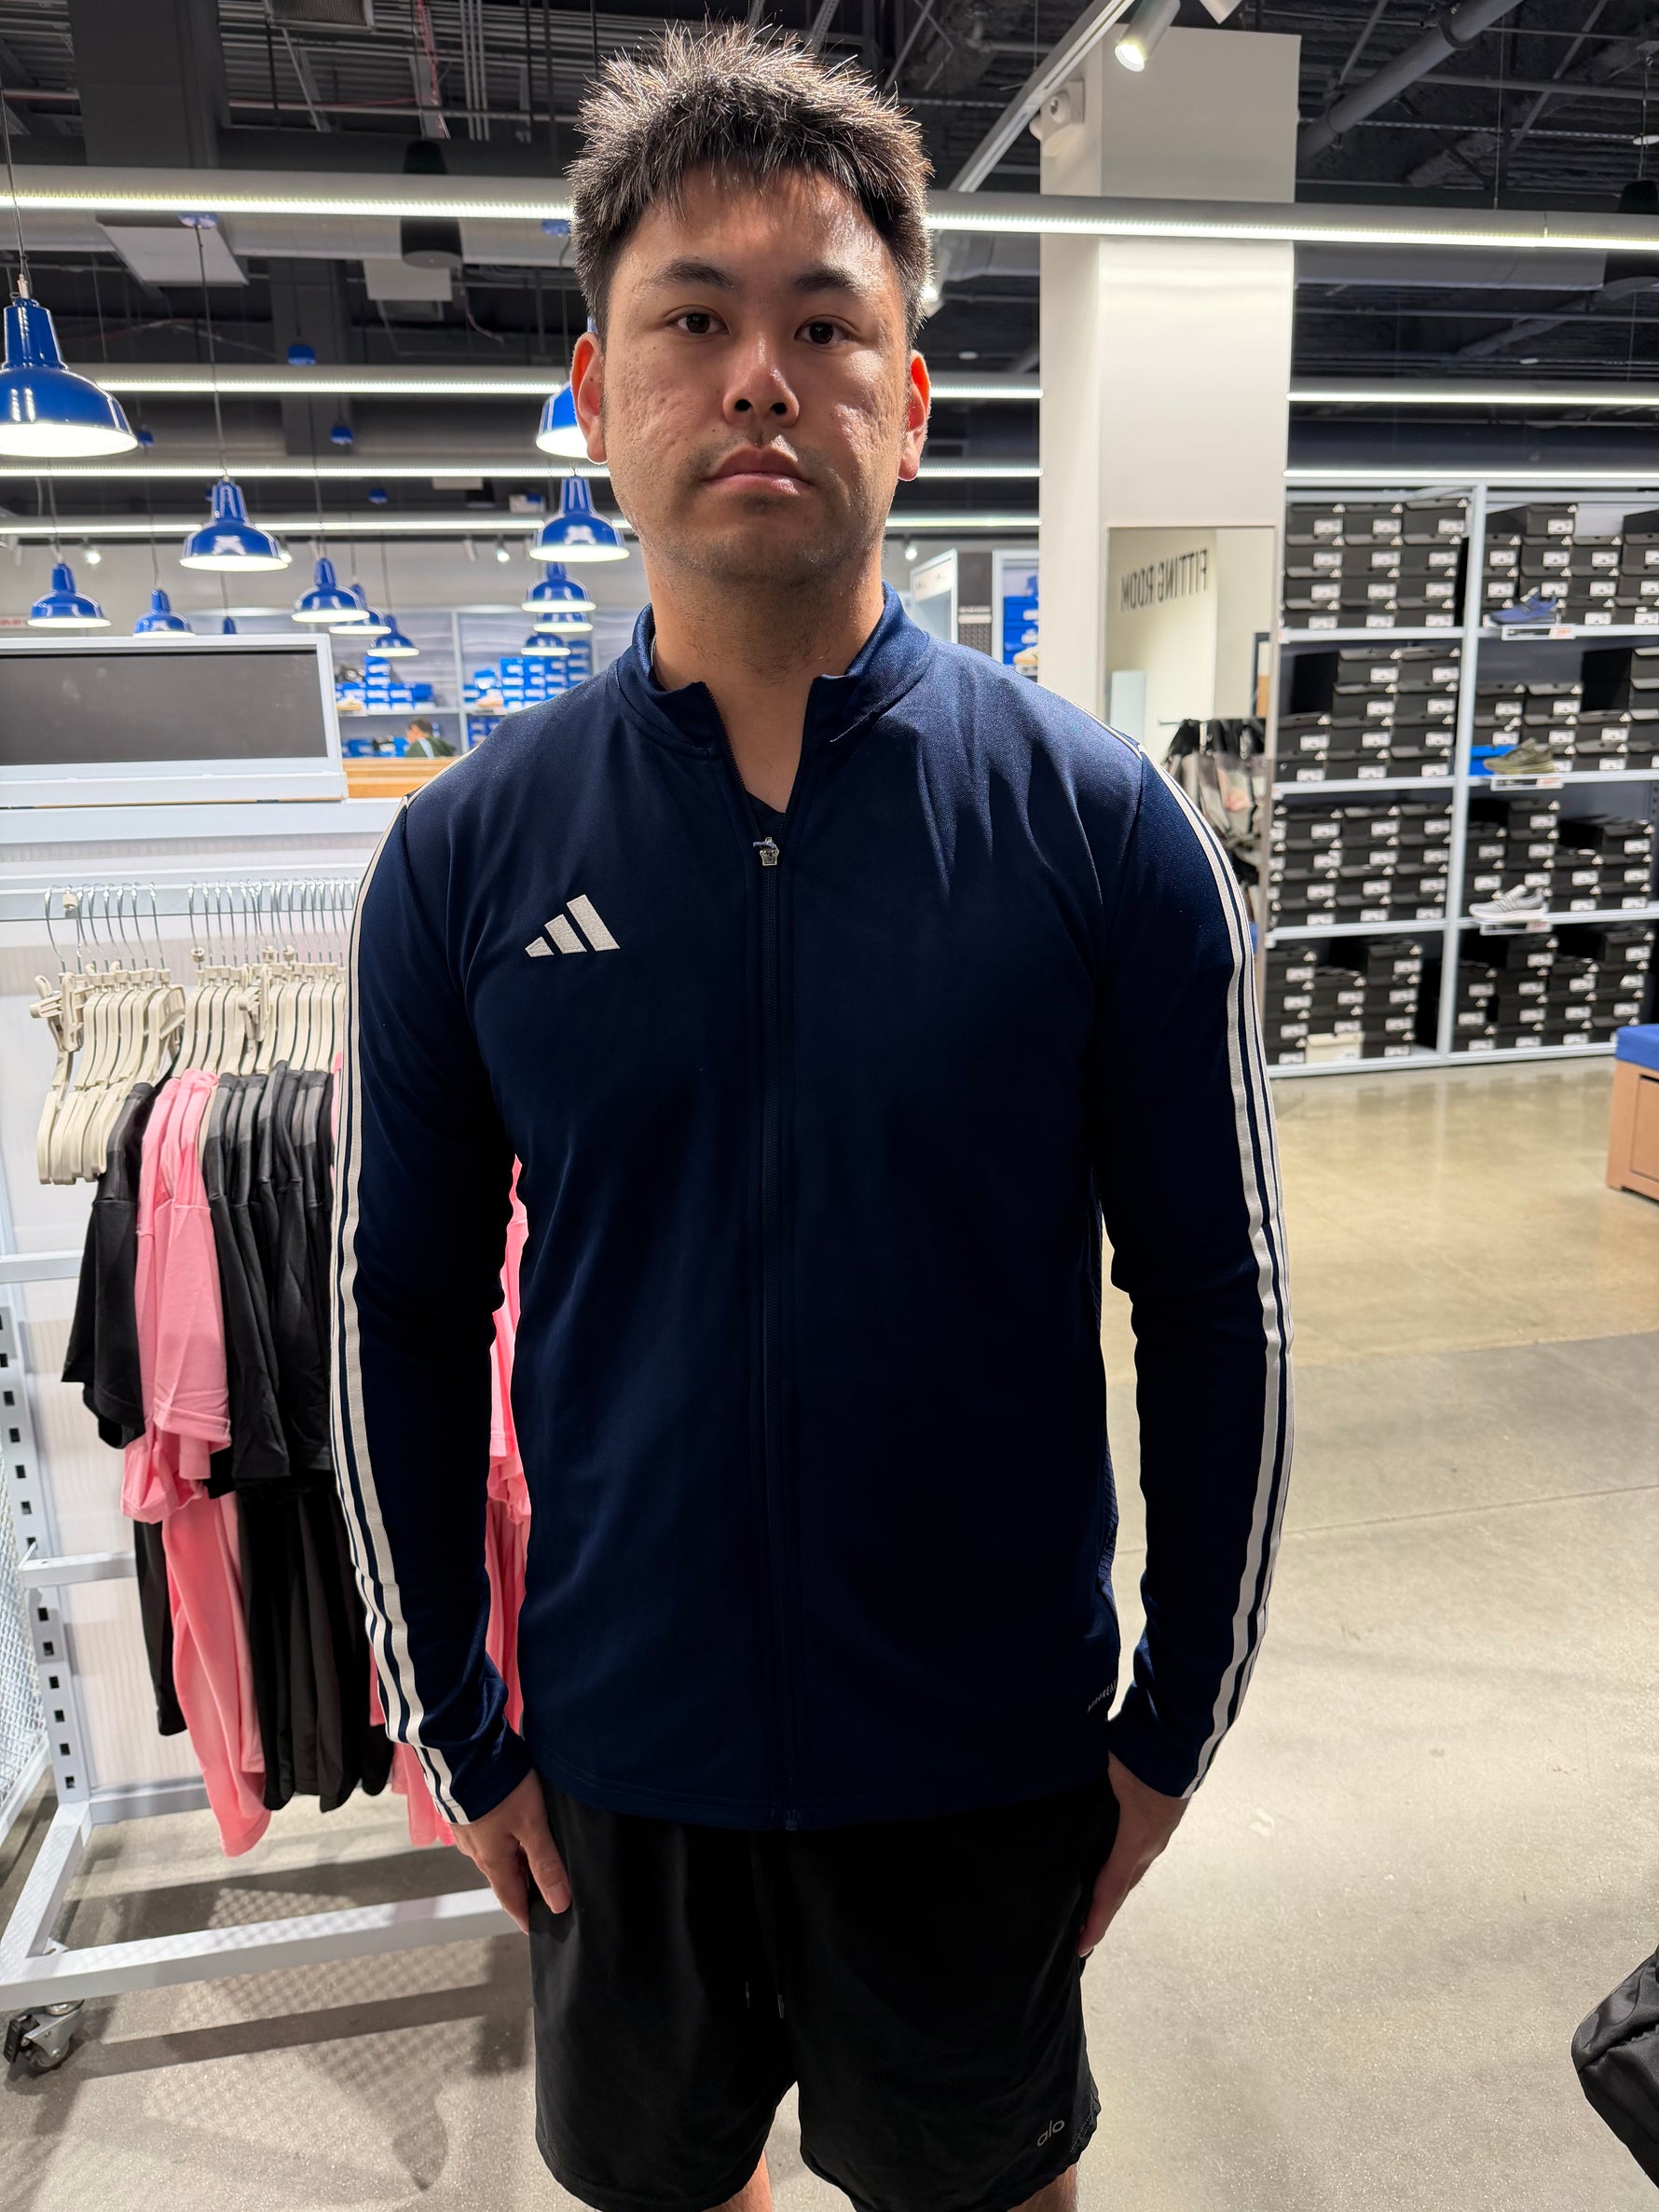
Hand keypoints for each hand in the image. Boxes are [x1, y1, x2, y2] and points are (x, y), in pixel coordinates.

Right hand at [451, 1770, 571, 1934]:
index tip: (537, 1928)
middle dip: (525, 1888)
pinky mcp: (467, 1813)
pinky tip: (518, 1830)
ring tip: (538, 1860)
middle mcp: (476, 1851)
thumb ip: (545, 1863)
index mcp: (492, 1861)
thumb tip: (558, 1903)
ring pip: (497, 1857)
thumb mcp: (532, 1825)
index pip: (511, 1900)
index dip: (526, 1916)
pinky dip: (506, 1842)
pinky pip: (490, 1838)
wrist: (466, 1750)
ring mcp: (469, 1832)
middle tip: (548, 1893)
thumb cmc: (500, 1786)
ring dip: (516, 1863)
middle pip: (505, 1878)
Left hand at [1078, 1752, 1187, 1955]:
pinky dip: (1120, 1869)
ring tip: (1092, 1907)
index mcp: (1134, 1841)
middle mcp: (1148, 1846)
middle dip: (1102, 1915)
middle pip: (1121, 1889)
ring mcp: (1156, 1835)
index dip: (1095, 1922)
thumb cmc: (1138, 1757)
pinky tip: (1108, 1866)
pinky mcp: (1159, 1822)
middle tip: (1081, 1936)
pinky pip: (1136, 1854)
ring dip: (1112, 1892)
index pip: (1110, 1890)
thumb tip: (1046, 1800)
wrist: (1176, 1739)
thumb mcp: (1108, 1779)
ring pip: (1130, 1872)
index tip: (1081, 1947)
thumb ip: (1083, 1798)